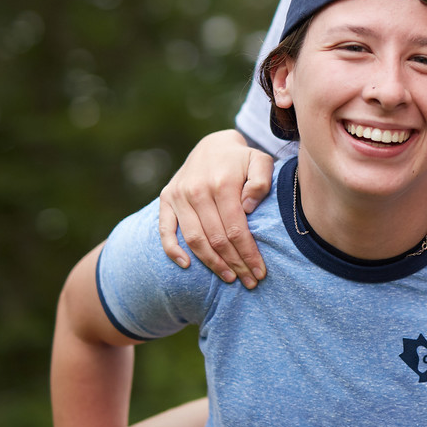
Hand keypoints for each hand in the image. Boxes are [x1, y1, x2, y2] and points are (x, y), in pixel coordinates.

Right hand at [157, 129, 273, 287]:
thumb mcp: (260, 161)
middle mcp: (197, 190)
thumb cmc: (242, 159)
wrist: (213, 145)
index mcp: (222, 183)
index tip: (260, 272)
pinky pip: (165, 230)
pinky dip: (172, 250)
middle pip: (216, 239)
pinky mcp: (166, 199)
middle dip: (235, 264)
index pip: (235, 228)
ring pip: (194, 239)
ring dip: (211, 264)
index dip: (248, 254)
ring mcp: (179, 195)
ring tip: (230, 278)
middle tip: (250, 282)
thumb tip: (247, 206)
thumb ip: (261, 181)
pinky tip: (186, 266)